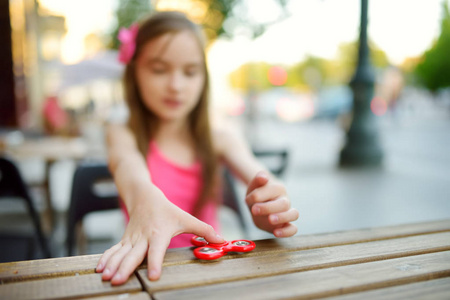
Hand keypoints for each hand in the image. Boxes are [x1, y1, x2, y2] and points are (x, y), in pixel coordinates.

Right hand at [95, 189, 222, 284]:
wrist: (145, 197)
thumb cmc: (167, 210)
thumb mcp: (186, 218)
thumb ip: (204, 230)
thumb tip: (222, 240)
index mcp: (159, 233)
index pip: (157, 250)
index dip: (156, 262)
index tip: (154, 275)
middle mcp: (143, 237)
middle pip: (133, 254)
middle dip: (125, 267)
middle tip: (118, 280)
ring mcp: (131, 239)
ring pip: (121, 253)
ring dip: (113, 265)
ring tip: (106, 278)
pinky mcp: (125, 240)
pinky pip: (114, 250)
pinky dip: (106, 259)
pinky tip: (99, 270)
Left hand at [245, 171, 298, 236]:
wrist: (258, 204)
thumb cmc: (257, 194)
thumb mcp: (254, 186)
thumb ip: (258, 180)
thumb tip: (263, 177)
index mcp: (278, 188)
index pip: (272, 190)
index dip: (258, 195)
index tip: (247, 200)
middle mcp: (285, 200)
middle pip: (284, 203)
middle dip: (268, 207)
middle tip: (254, 209)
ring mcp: (287, 213)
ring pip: (294, 214)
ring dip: (282, 217)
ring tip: (270, 219)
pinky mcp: (285, 225)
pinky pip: (293, 229)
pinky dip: (287, 232)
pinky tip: (275, 233)